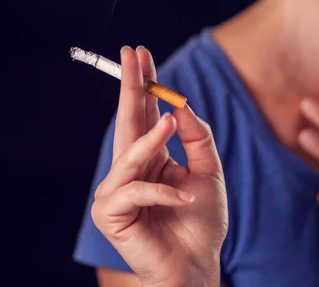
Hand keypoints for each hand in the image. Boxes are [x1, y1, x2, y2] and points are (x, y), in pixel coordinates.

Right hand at [91, 46, 227, 286]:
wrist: (197, 264)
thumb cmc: (201, 221)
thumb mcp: (208, 170)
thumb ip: (198, 137)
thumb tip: (181, 104)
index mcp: (151, 156)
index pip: (145, 114)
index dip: (143, 84)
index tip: (141, 54)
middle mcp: (130, 168)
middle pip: (127, 121)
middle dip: (130, 86)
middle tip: (131, 53)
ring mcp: (116, 190)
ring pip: (128, 155)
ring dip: (151, 138)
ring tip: (171, 120)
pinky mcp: (110, 213)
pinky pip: (135, 191)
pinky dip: (163, 192)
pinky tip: (185, 195)